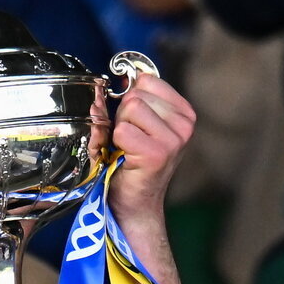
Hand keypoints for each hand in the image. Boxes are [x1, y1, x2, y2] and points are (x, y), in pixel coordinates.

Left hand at [108, 73, 194, 228]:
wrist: (135, 204)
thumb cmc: (132, 165)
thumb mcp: (133, 127)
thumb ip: (121, 104)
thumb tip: (98, 92)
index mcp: (183, 111)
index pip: (147, 80)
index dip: (129, 101)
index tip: (133, 124)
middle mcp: (184, 123)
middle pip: (136, 94)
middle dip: (123, 116)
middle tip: (128, 141)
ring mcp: (174, 138)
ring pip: (130, 108)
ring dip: (119, 129)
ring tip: (127, 148)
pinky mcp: (157, 153)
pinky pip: (123, 130)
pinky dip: (116, 143)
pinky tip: (125, 157)